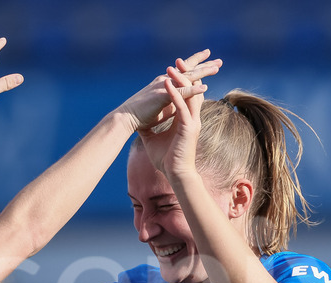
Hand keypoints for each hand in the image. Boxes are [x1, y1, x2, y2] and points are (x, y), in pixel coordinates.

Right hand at [116, 49, 220, 132]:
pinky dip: (192, 90)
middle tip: (219, 61)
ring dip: (202, 72)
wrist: (126, 118)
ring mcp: (164, 86)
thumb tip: (183, 103)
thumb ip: (173, 102)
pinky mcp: (162, 96)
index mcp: (165, 83)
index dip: (196, 65)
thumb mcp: (162, 107)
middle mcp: (165, 80)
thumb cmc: (141, 115)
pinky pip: (181, 92)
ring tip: (216, 68)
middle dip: (204, 65)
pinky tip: (204, 88)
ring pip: (186, 77)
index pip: (183, 71)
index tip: (209, 60)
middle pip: (188, 70)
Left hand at [138, 64, 204, 178]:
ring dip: (180, 80)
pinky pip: (182, 108)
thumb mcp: (152, 140)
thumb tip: (138, 124)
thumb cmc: (167, 160)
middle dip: (185, 74)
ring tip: (172, 67)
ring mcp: (192, 122)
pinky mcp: (189, 128)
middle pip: (191, 90)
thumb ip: (149, 129)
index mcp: (185, 119)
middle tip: (178, 60)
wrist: (175, 174)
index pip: (186, 95)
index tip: (172, 68)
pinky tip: (168, 85)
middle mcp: (192, 117)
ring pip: (189, 95)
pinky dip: (175, 96)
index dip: (181, 81)